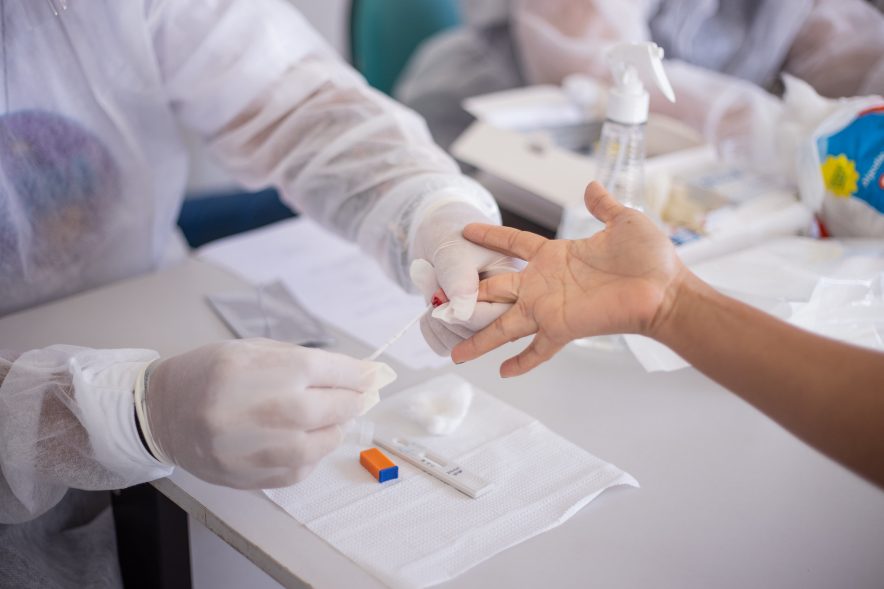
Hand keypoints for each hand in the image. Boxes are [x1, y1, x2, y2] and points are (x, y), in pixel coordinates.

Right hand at [142, 339, 395, 488]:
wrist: (161, 413)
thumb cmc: (210, 374)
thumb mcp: (254, 350)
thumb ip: (306, 360)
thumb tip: (358, 374)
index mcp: (271, 369)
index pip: (338, 371)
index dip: (361, 373)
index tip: (373, 375)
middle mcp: (272, 409)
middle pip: (339, 405)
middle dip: (353, 398)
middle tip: (354, 395)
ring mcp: (265, 448)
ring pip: (328, 440)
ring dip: (333, 427)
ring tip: (320, 416)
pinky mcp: (258, 476)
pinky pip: (305, 466)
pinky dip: (311, 451)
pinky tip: (297, 437)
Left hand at [410, 202, 522, 353]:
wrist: (439, 240)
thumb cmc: (453, 240)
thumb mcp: (455, 252)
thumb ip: (459, 278)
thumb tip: (462, 311)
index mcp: (513, 285)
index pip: (492, 315)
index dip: (462, 310)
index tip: (440, 295)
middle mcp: (503, 308)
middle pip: (478, 334)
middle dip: (447, 315)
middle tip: (435, 293)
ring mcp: (486, 322)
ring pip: (459, 343)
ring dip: (436, 323)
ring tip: (432, 296)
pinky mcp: (466, 331)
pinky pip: (446, 345)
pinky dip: (430, 331)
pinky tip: (428, 314)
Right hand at [451, 182, 687, 376]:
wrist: (666, 288)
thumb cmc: (650, 256)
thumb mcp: (624, 220)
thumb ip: (603, 205)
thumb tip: (591, 186)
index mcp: (553, 256)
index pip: (512, 244)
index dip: (489, 237)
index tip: (465, 230)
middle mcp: (544, 284)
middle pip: (494, 290)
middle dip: (466, 297)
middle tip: (439, 303)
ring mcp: (549, 307)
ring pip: (503, 324)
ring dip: (479, 337)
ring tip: (455, 352)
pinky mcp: (562, 327)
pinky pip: (537, 349)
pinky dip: (522, 362)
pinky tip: (503, 373)